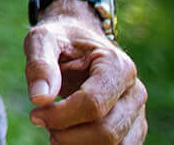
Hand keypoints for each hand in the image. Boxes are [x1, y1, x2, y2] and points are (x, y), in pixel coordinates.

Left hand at [26, 7, 146, 142]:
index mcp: (118, 65)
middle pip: (107, 131)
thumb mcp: (43, 39)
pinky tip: (69, 135)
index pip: (93, 103)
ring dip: (78, 144)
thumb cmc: (61, 40)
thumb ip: (39, 65)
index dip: (61, 115)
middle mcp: (135, 91)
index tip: (35, 113)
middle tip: (41, 122)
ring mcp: (137, 112)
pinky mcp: (133, 128)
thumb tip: (39, 99)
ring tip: (55, 129)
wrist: (79, 44)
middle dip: (68, 135)